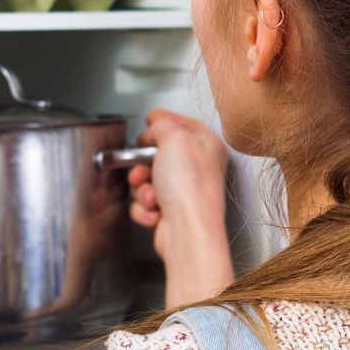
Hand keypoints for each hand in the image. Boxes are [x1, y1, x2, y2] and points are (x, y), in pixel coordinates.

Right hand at [128, 109, 233, 307]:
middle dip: (143, 164)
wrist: (188, 230)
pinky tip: (155, 211)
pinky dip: (145, 208)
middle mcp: (198, 168)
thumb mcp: (174, 138)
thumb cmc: (190, 189)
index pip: (183, 124)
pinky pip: (146, 203)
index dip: (164, 120)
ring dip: (142, 189)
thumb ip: (162, 124)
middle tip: (142, 170)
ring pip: (148, 180)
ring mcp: (184, 191)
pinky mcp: (171, 211)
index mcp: (207, 145)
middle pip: (158, 155)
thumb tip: (155, 127)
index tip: (150, 119)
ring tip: (151, 196)